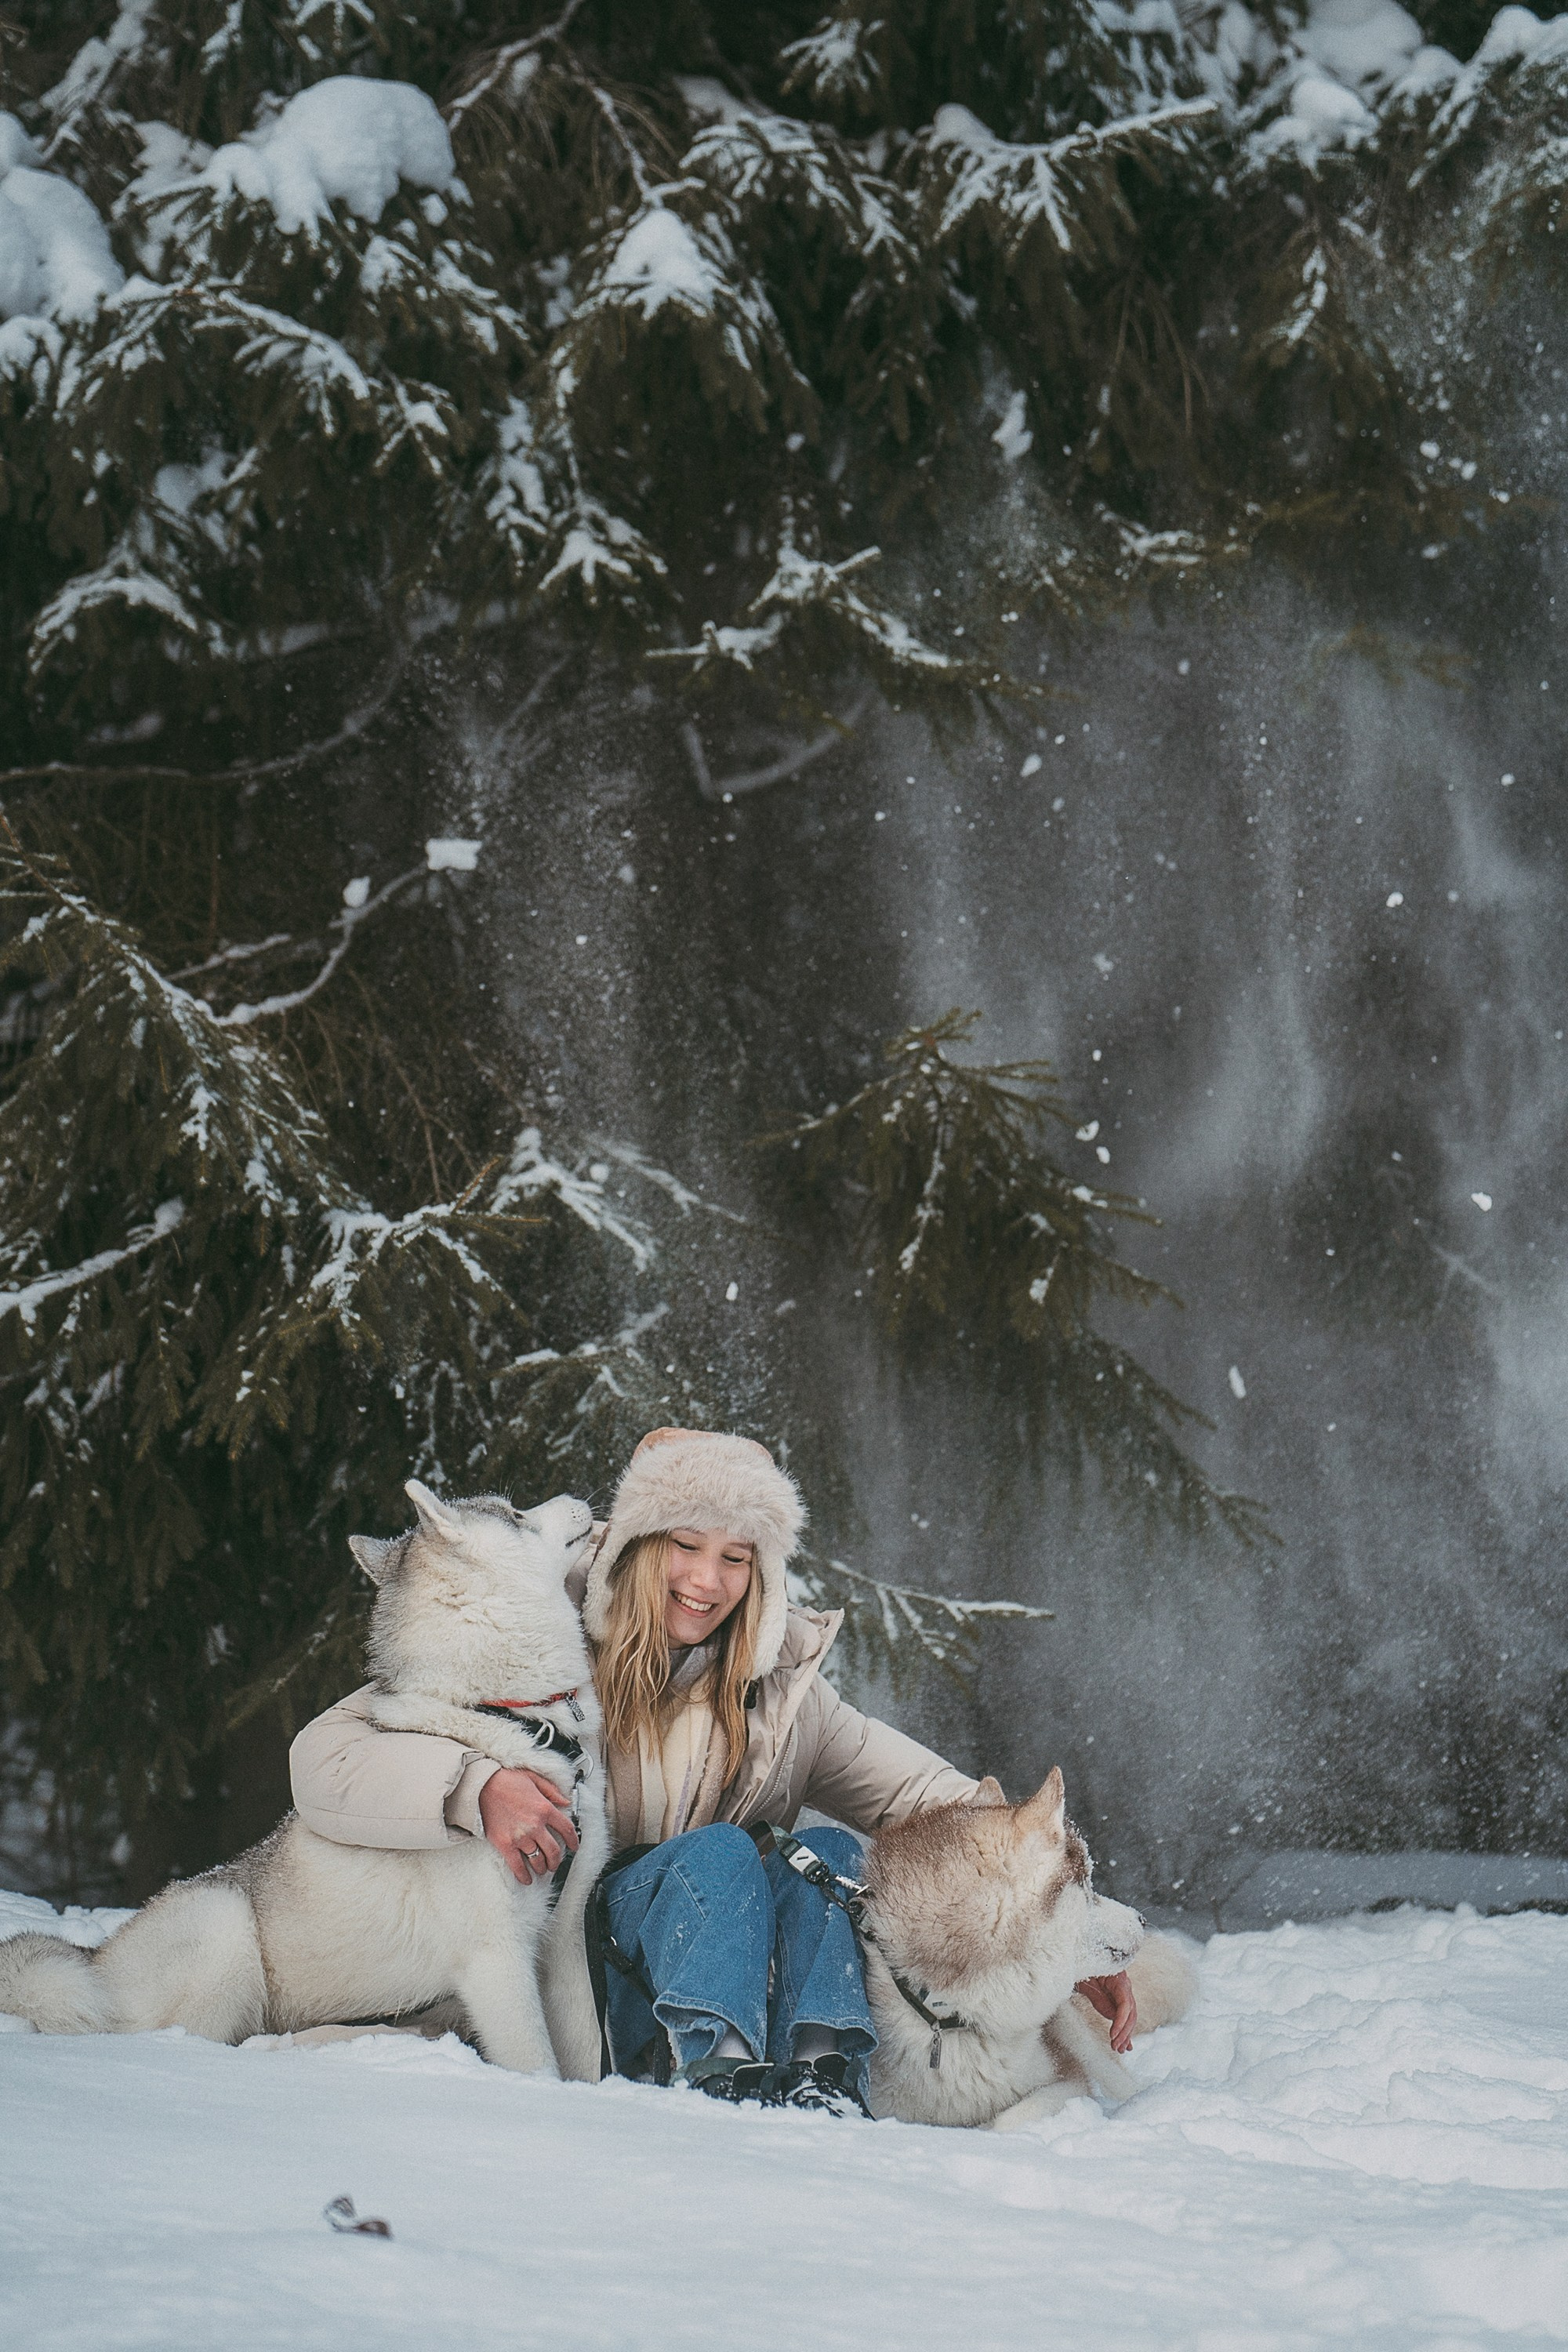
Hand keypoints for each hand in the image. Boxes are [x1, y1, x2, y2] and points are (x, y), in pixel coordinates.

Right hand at [478, 1766, 579, 1886]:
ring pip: (538, 1860)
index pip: (566, 1829)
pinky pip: (517, 1866)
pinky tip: (527, 1878)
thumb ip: (552, 1791)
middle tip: (556, 1863)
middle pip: (554, 1850)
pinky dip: (523, 1876)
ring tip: (542, 1869)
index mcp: (544, 1808)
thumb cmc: (506, 1780)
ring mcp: (520, 1837)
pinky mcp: (505, 1845)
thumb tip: (566, 1802)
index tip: (574, 1846)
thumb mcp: (534, 1778)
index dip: (573, 1840)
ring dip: (542, 1868)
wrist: (481, 1786)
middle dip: (557, 1860)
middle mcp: (535, 1825)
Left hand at [1075, 1969, 1135, 2053]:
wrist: (1084, 1957)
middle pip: (1130, 2013)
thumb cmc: (1084, 1962)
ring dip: (1125, 2035)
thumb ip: (1093, 1991)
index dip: (1121, 2021)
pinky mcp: (1117, 2002)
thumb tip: (1100, 2003)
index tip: (1112, 2034)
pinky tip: (1126, 2046)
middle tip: (1115, 2046)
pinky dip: (1124, 2032)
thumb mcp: (1085, 1976)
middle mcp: (1124, 1988)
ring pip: (1129, 2018)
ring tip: (1119, 2049)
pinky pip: (1123, 2018)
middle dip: (1124, 2032)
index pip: (1125, 2003)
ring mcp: (1122, 1995)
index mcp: (1119, 1979)